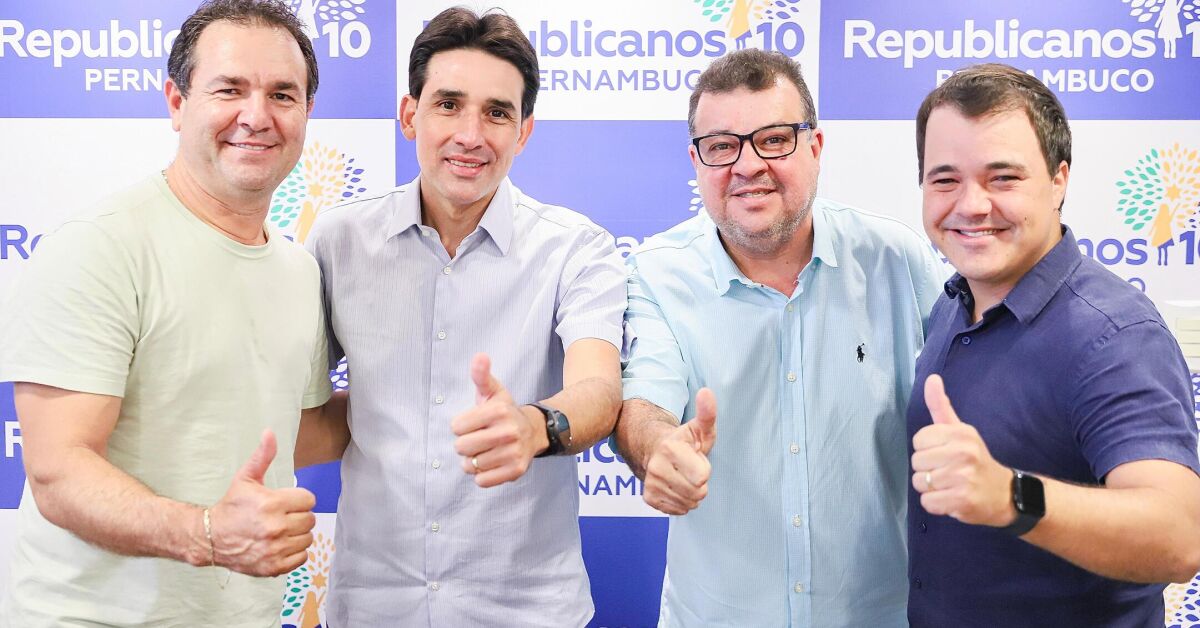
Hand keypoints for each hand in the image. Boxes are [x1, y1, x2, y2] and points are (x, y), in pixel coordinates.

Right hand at [209, 429, 316, 575]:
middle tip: (283, 517)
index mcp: (272, 504)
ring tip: (281, 531)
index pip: (308, 500)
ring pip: (307, 538)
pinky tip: (281, 545)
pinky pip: (301, 557)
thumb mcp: (245, 478)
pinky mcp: (274, 566)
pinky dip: (295, 553)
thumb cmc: (231, 507)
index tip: (286, 502)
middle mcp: (276, 527)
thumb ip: (262, 456)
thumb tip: (270, 432)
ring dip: (298, 534)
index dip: (298, 499)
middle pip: (310, 519)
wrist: (211, 538)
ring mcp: (275, 549)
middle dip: (298, 516)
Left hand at [452, 353, 548, 487]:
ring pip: (470, 465)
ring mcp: (514, 452)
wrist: (534, 432)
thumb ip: (481, 375)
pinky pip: (482, 481)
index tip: (474, 424)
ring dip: (472, 461)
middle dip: (464, 444)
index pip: (456, 427)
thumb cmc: (504, 412)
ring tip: (485, 451)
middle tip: (478, 439)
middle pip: (461, 447)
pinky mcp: (516, 471)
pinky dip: (482, 475)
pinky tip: (491, 463)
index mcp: (498, 411)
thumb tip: (479, 356)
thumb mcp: (493, 391)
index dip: (460, 426)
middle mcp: (508, 431)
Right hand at [642, 388, 716, 514]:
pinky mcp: (648, 497)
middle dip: (700, 483)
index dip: (704, 469)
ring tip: (683, 477)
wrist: (653, 449)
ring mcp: (651, 483)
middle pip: (697, 493)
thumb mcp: (699, 427)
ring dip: (691, 493)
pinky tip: (676, 486)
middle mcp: (657, 467)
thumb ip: (707, 412)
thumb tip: (707, 392)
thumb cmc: (683, 441)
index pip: (702, 477)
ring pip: (688, 503)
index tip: (695, 458)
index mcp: (670, 449)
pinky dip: (681, 502)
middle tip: (690, 469)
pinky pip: (677, 510)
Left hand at [911, 375, 1014, 526]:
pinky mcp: (962, 500)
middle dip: (927, 470)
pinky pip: (927, 502)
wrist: (1004, 493)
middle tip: (947, 472)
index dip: (927, 450)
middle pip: (916, 462)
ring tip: (950, 485)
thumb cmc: (975, 460)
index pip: (918, 440)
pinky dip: (935, 504)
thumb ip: (941, 406)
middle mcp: (962, 452)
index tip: (943, 454)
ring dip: (931, 488)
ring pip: (919, 482)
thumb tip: (931, 378)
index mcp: (960, 433)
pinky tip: (951, 499)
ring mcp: (963, 477)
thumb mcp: (960, 430)